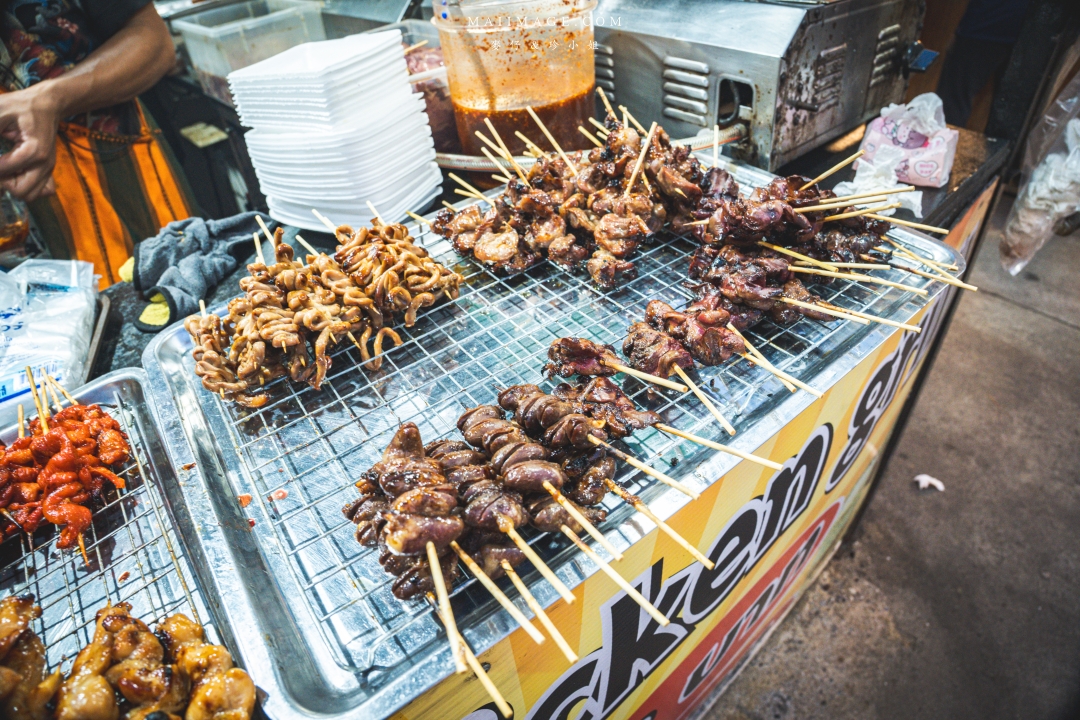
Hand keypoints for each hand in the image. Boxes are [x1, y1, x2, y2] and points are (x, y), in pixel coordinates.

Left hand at [0, 83, 62, 201]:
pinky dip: (27, 188)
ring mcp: (48, 169)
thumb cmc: (22, 106)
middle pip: (20, 191)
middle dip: (2, 181)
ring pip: (30, 194)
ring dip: (13, 186)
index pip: (4, 170)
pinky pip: (41, 191)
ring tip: (4, 170)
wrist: (47, 104)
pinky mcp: (48, 170)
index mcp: (34, 150)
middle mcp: (45, 164)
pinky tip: (17, 174)